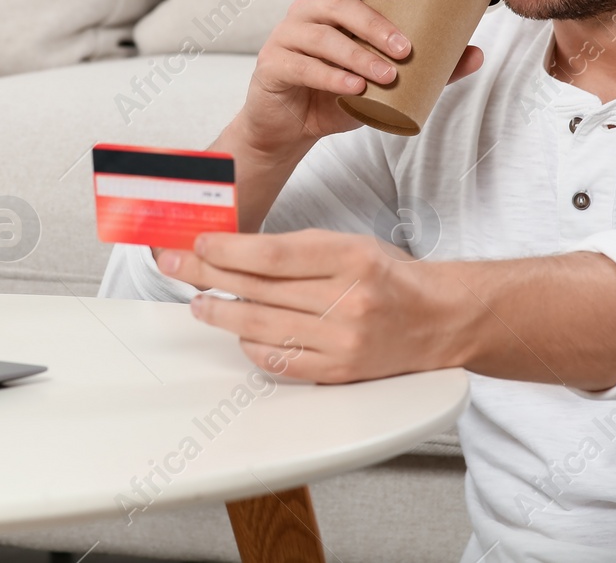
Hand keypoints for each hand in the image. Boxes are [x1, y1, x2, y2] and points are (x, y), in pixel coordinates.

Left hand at [155, 229, 465, 382]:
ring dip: (222, 314)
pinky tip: (238, 333)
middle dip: (209, 275)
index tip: (198, 243)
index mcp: (351, 258)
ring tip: (199, 302)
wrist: (439, 319)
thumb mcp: (350, 244)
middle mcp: (348, 300)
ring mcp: (343, 341)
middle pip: (260, 289)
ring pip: (263, 327)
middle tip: (176, 266)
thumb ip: (298, 250)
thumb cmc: (389, 277)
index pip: (272, 253)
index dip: (227, 249)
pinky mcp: (339, 372)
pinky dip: (252, 346)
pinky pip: (281, 361)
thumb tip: (234, 250)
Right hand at [235, 0, 484, 158]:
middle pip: (340, 3)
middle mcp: (309, 13)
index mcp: (336, 6)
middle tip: (406, 48)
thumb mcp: (383, 81)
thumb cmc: (336, 93)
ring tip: (387, 75)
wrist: (291, 127)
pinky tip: (354, 88)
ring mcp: (287, 37)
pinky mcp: (274, 65)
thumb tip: (477, 54)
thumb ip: (428, 68)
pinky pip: (304, 65)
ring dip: (358, 55)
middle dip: (376, 24)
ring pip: (323, 36)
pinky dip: (332, 77)